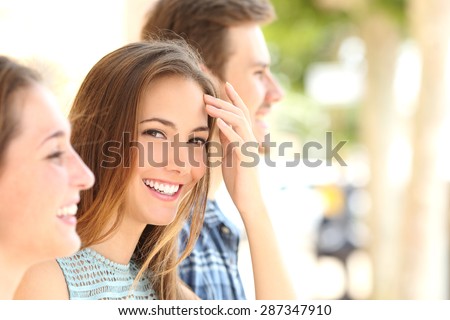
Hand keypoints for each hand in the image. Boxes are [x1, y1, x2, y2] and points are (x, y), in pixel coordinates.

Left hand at [204, 82, 263, 214]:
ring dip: (223, 112)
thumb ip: (226, 140)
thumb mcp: (228, 156)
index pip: (241, 113)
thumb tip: (219, 126)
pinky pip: (238, 141)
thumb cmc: (238, 180)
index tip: (225, 84)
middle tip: (206, 96)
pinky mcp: (246, 159)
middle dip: (223, 102)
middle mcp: (249, 140)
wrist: (248, 200)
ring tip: (208, 105)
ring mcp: (249, 149)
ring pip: (239, 123)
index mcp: (245, 138)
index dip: (234, 98)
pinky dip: (229, 131)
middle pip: (239, 114)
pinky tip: (219, 123)